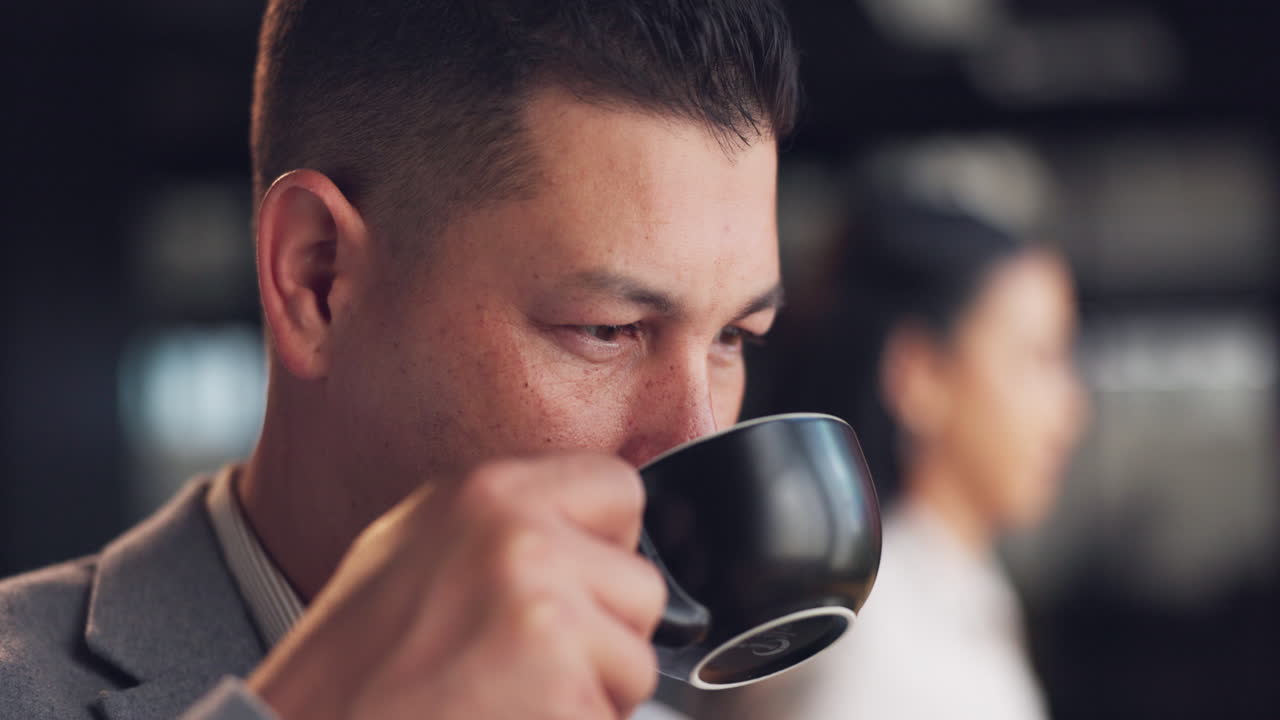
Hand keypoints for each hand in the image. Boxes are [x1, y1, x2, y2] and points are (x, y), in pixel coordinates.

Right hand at [247, 453, 666, 719]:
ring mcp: (546, 615)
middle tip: (521, 665)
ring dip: (589, 693)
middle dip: (602, 635)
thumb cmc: (348, 668)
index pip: (620, 488)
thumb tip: (580, 529)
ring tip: (506, 698)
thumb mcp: (414, 548)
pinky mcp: (563, 689)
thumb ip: (503, 525)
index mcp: (488, 492)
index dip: (605, 546)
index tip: (569, 585)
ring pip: (637, 662)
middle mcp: (523, 539)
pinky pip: (611, 716)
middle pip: (640, 586)